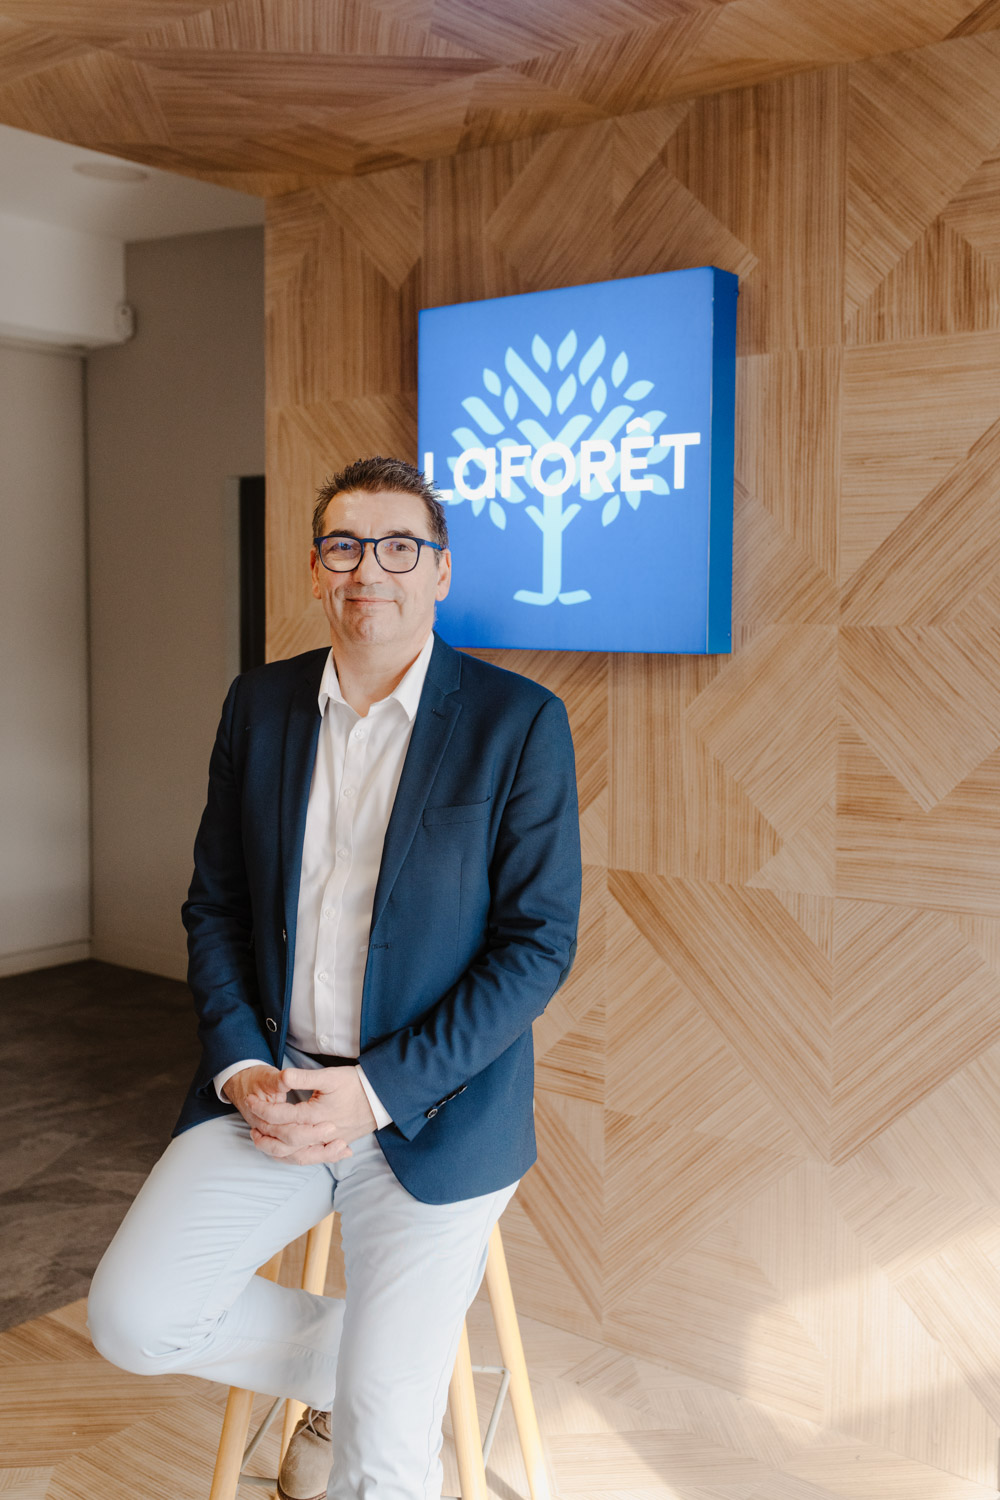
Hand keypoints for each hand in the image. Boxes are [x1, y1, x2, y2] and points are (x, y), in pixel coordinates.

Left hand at [243, 1066, 376, 1164]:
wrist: (381, 1098)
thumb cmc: (356, 1084)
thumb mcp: (330, 1076)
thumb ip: (304, 1077)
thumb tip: (283, 1076)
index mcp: (317, 1116)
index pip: (282, 1116)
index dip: (263, 1108)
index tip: (251, 1100)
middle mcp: (321, 1134)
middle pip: (284, 1142)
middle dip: (264, 1131)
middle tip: (251, 1119)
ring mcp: (327, 1144)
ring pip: (294, 1155)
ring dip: (274, 1148)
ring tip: (260, 1137)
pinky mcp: (332, 1147)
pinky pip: (307, 1158)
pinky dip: (291, 1156)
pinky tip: (282, 1150)